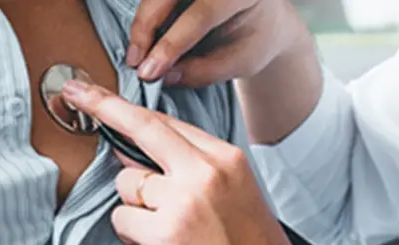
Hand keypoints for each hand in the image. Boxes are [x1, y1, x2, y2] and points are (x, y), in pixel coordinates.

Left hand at [62, 81, 313, 244]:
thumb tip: (136, 160)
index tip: (94, 91)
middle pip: (140, 128)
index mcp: (227, 159)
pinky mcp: (167, 233)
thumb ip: (194, 172)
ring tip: (168, 236)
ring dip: (136, 210)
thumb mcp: (237, 197)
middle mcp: (206, 171)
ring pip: (127, 185)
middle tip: (75, 94)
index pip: (166, 122)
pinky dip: (134, 238)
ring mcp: (185, 200)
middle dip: (101, 107)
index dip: (124, 107)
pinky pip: (123, 220)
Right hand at [126, 0, 311, 86]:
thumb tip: (166, 76)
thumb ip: (205, 71)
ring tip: (136, 57)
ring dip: (142, 24)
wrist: (263, 18)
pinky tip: (143, 44)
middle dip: (146, 28)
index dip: (172, 44)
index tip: (150, 71)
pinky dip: (146, 19)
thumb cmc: (255, 40)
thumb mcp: (241, 62)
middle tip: (135, 63)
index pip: (202, 14)